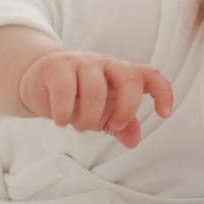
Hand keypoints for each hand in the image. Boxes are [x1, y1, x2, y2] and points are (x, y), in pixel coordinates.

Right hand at [17, 51, 172, 147]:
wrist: (40, 79)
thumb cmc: (78, 95)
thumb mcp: (103, 113)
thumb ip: (120, 125)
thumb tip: (134, 140)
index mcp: (122, 73)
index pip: (151, 75)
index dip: (163, 92)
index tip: (163, 114)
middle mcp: (106, 64)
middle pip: (129, 78)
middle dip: (126, 108)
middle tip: (115, 124)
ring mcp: (82, 63)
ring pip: (95, 88)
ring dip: (89, 117)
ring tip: (80, 126)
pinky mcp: (57, 67)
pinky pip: (65, 89)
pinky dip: (64, 112)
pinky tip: (61, 121)